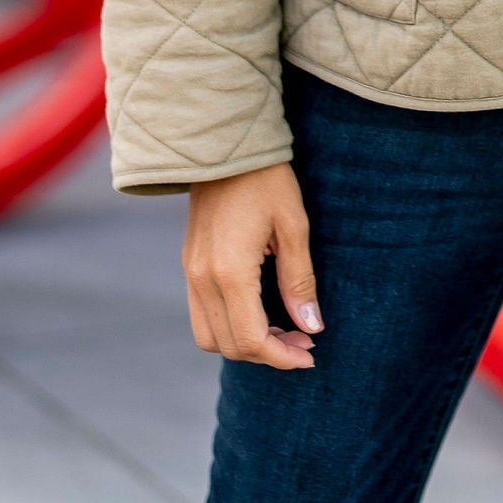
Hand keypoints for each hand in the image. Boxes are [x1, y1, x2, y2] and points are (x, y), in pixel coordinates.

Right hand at [182, 162, 321, 370]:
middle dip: (267, 354)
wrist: (222, 145)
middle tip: (303, 342)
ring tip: (283, 330)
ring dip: (245, 343)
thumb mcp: (293, 226)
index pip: (251, 340)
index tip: (310, 354)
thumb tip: (312, 327)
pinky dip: (230, 325)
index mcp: (229, 272)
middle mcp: (202, 279)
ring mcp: (191, 273)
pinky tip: (260, 311)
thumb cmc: (265, 179)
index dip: (281, 357)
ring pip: (210, 336)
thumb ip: (299, 281)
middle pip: (229, 346)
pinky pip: (203, 314)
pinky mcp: (189, 264)